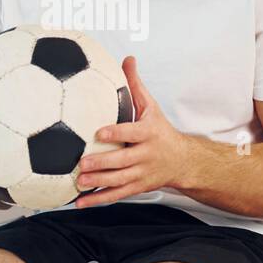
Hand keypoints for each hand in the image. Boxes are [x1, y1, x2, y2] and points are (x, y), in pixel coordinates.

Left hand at [73, 56, 190, 208]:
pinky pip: (116, 195)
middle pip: (123, 161)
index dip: (117, 133)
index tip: (99, 132)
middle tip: (82, 163)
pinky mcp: (137, 188)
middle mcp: (146, 156)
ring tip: (79, 181)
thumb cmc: (160, 131)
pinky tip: (80, 202)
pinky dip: (98, 200)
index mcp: (149, 133)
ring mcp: (142, 174)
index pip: (132, 133)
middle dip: (103, 163)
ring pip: (119, 181)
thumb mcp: (151, 107)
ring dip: (98, 183)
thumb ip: (136, 85)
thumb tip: (127, 59)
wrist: (183, 161)